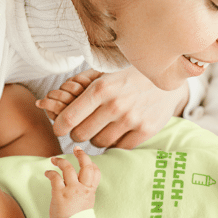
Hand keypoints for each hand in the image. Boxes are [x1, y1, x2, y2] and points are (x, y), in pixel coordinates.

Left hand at [36, 67, 189, 148]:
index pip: (69, 118)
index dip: (59, 126)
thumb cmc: (130, 74)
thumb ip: (79, 84)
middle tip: (82, 127)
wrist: (167, 79)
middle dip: (77, 133)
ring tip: (102, 128)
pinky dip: (115, 142)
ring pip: (99, 143)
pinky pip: (119, 147)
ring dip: (96, 138)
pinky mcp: (146, 130)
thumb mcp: (105, 71)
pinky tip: (117, 132)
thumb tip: (49, 100)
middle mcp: (115, 105)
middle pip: (81, 135)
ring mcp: (132, 119)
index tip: (60, 127)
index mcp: (101, 88)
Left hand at [45, 146, 100, 217]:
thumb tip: (77, 180)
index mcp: (91, 191)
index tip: (84, 157)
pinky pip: (55, 178)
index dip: (91, 162)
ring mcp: (72, 191)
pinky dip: (50, 173)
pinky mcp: (60, 194)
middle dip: (82, 155)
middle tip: (76, 149)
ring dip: (61, 161)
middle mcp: (83, 189)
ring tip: (54, 160)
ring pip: (68, 168)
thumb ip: (85, 190)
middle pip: (86, 166)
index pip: (95, 171)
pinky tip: (48, 173)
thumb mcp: (87, 203)